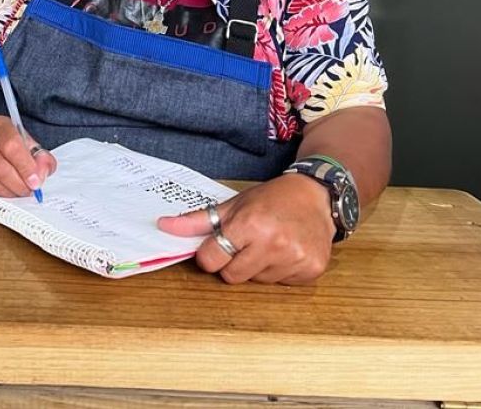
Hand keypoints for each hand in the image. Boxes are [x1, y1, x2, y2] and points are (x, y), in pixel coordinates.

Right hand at [0, 116, 55, 197]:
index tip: (36, 181)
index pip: (11, 145)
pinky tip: (1, 188)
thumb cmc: (1, 138)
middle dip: (17, 184)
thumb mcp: (22, 138)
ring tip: (17, 191)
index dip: (25, 166)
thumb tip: (44, 172)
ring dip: (6, 191)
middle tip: (29, 191)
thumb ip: (38, 155)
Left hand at [157, 174, 335, 284]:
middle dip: (233, 262)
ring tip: (271, 243)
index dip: (211, 253)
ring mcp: (294, 259)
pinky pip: (281, 284)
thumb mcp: (233, 205)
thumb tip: (163, 226)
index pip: (211, 259)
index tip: (220, 244)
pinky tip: (287, 251)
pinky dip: (280, 271)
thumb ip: (197, 221)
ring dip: (258, 267)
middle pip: (232, 276)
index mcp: (249, 224)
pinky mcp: (311, 271)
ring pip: (257, 281)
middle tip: (247, 242)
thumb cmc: (271, 199)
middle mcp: (273, 244)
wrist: (316, 196)